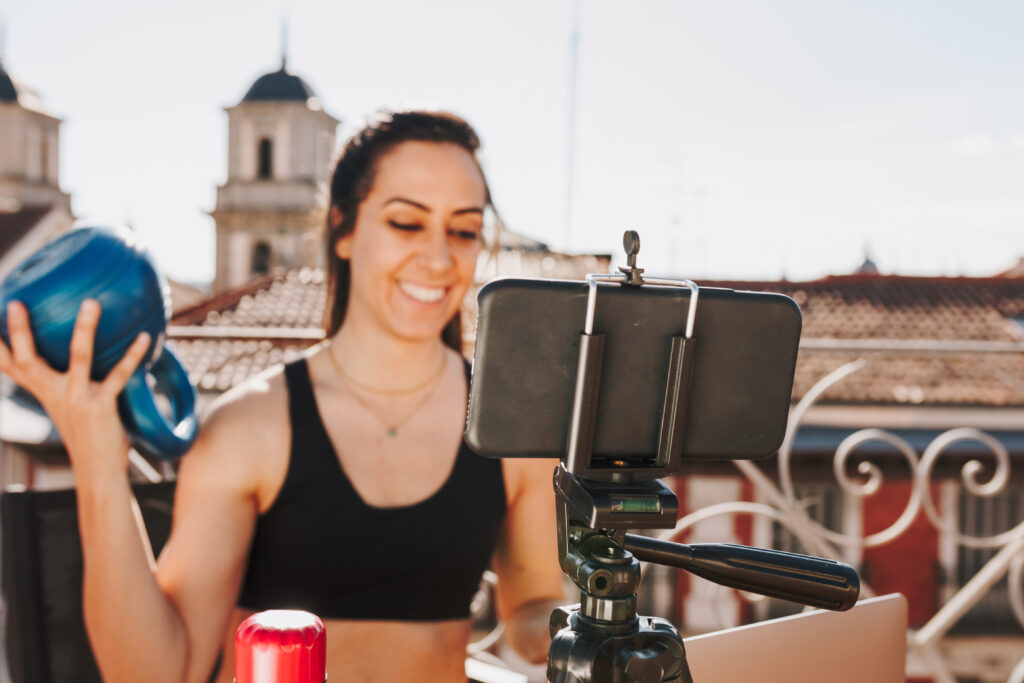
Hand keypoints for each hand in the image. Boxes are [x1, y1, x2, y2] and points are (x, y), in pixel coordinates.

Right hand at [0, 299, 151, 482]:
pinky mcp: (102, 406)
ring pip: (78, 358)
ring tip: (91, 303)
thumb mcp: (68, 408)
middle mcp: (55, 395)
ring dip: (84, 330)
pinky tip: (143, 336)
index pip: (12, 367)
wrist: (98, 472)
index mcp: (45, 393)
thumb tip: (75, 359)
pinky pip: (118, 376)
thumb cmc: (88, 436)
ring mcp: (77, 399)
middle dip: (20, 332)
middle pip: (29, 361)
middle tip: (16, 304)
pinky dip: (132, 355)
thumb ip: (66, 386)